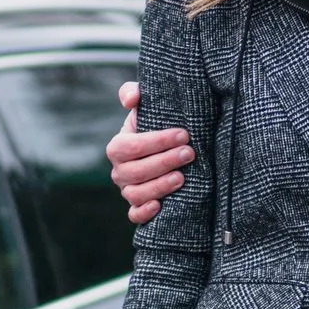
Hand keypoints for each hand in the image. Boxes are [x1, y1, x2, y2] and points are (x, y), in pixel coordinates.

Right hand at [106, 80, 193, 223]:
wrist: (164, 147)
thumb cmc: (154, 124)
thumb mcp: (144, 106)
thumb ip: (133, 93)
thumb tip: (130, 99)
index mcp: (118, 146)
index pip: (133, 146)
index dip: (158, 141)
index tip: (184, 134)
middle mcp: (119, 170)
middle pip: (136, 171)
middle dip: (165, 162)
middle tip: (190, 153)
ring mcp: (127, 190)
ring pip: (136, 194)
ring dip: (159, 187)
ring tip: (182, 178)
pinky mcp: (137, 207)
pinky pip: (134, 215)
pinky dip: (144, 212)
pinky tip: (160, 205)